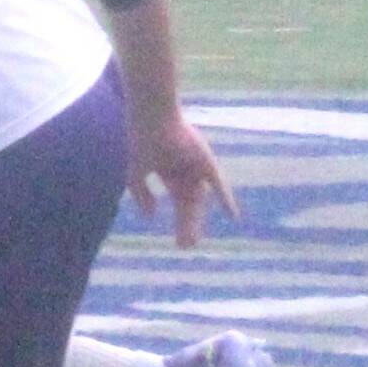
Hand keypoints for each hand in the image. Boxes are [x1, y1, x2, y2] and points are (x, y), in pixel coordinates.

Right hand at [127, 110, 238, 247]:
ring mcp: (197, 167)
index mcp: (171, 172)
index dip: (181, 222)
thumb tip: (150, 216)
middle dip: (186, 225)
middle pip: (190, 205)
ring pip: (199, 200)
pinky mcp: (206, 162)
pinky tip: (232, 216)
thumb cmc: (141, 141)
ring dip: (194, 220)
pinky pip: (218, 184)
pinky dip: (225, 199)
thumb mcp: (135, 173)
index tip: (180, 242)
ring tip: (190, 241)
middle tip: (185, 246)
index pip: (180, 202)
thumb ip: (141, 194)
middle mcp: (187, 172)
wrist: (151, 119)